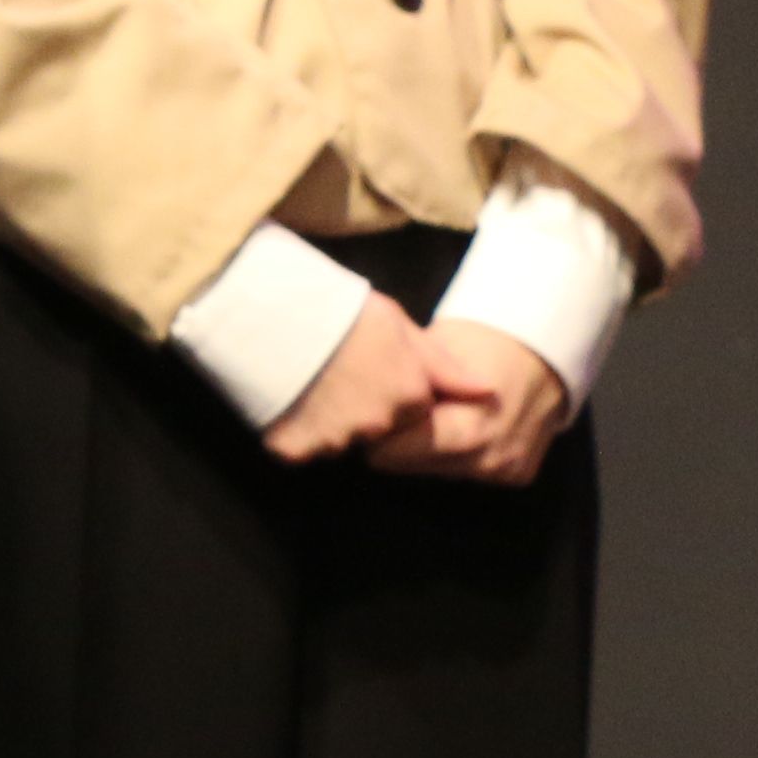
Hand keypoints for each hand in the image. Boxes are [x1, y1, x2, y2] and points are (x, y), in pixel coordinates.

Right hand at [259, 289, 438, 464]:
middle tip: (332, 374)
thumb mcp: (397, 323)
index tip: (365, 368)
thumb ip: (443, 365)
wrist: (270, 308)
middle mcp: (379, 426)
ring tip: (303, 381)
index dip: (386, 388)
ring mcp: (337, 441)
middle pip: (376, 432)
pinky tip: (280, 398)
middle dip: (357, 411)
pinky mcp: (295, 449)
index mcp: (410, 396)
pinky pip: (297, 449)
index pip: (412, 414)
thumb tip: (487, 392)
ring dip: (323, 421)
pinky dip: (290, 431)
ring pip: (336, 442)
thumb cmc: (337, 308)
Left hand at [367, 317, 568, 484]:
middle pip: (409, 466)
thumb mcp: (434, 350)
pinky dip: (451, 455)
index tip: (361, 413)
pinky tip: (453, 426)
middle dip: (391, 444)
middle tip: (385, 415)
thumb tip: (363, 400)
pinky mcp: (517, 477)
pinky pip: (465, 472)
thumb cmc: (481, 343)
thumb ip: (402, 381)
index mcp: (465, 428)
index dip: (372, 430)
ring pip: (435, 473)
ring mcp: (505, 471)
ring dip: (420, 452)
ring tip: (419, 419)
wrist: (544, 354)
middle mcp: (487, 459)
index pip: (392, 451)